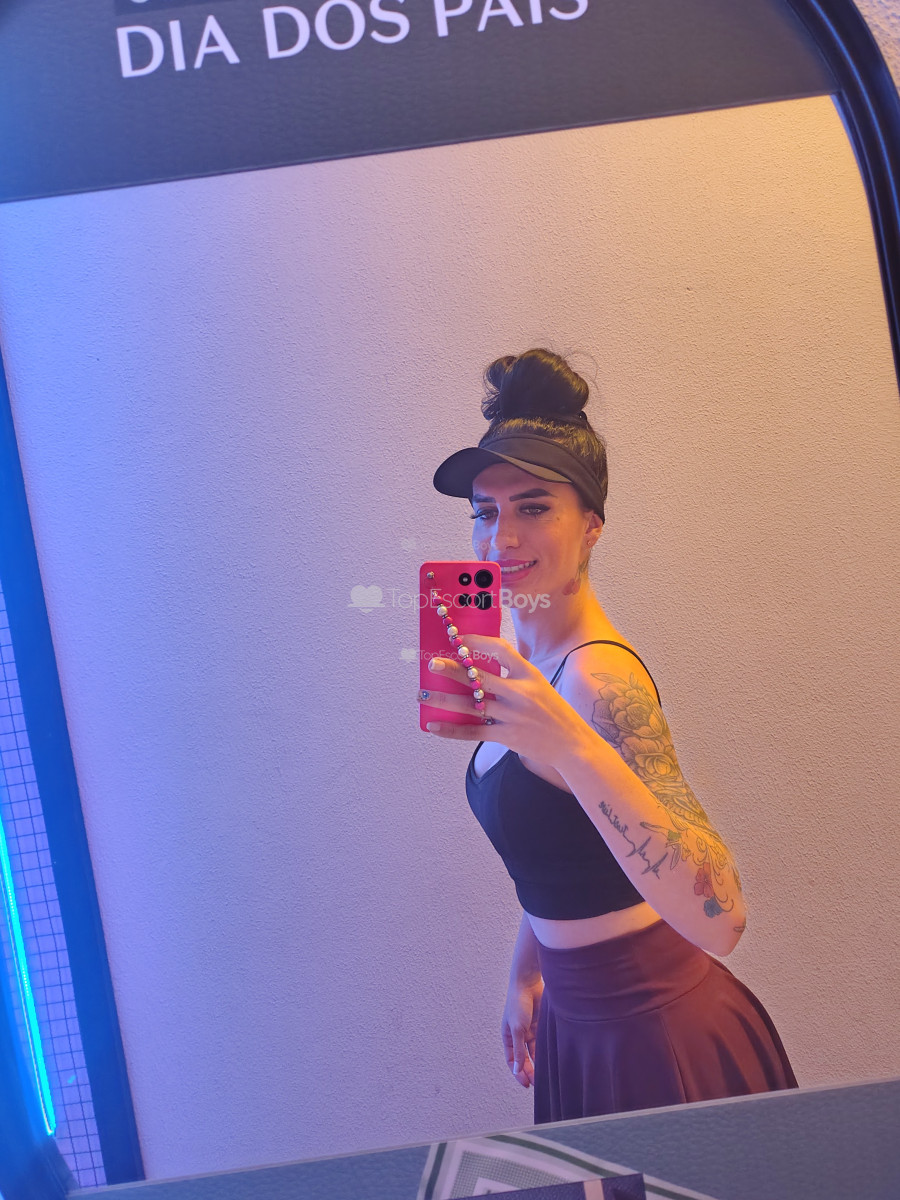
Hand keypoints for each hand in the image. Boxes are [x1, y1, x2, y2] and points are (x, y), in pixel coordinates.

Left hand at [419, 634, 583, 768]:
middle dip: (453, 670)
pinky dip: (452, 729)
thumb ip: (515, 675)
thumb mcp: (540, 685)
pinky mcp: (507, 736)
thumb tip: (482, 665)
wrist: (573, 745)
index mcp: (529, 674)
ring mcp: (513, 715)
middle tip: (432, 664)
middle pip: (480, 677)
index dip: (478, 642)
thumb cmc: (554, 713)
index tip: (460, 640)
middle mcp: (520, 692)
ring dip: (443, 700)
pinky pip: (473, 732)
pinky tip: (434, 726)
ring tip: (422, 695)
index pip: (501, 650)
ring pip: (471, 705)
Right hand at [501, 978, 543, 1087]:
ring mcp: (530, 1030)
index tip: (526, 1084)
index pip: (511, 1060)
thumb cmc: (518, 1003)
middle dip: (529, 1071)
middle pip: (524, 1058)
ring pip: (535, 1052)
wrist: (529, 982)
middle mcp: (519, 1035)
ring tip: (546, 1075)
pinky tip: (552, 1060)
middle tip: (537, 1084)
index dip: (517, 1072)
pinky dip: (546, 1051)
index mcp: (508, 1036)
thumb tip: (516, 1070)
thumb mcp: (517, 1029)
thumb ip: (518, 1050)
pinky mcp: (541, 1026)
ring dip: (538, 1063)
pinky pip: (543, 1042)